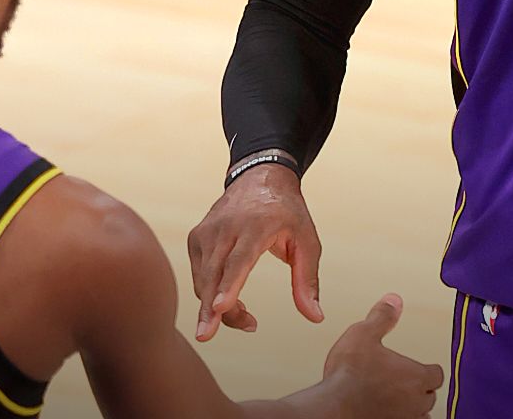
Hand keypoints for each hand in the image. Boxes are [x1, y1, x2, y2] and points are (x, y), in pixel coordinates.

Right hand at [187, 163, 321, 339]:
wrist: (260, 176)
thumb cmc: (288, 212)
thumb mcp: (308, 242)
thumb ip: (308, 280)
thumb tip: (315, 317)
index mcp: (257, 225)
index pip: (239, 260)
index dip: (228, 286)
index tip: (218, 308)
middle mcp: (226, 226)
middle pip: (213, 274)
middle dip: (209, 308)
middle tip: (207, 336)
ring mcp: (207, 230)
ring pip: (203, 278)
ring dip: (216, 306)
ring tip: (247, 320)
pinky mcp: (197, 237)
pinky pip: (199, 273)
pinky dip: (210, 293)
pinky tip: (229, 302)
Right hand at [320, 295, 443, 418]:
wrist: (334, 407)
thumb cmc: (349, 375)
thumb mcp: (363, 334)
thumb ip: (382, 318)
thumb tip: (394, 301)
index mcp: (415, 376)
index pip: (436, 373)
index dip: (429, 369)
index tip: (424, 367)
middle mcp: (415, 401)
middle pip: (431, 395)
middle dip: (422, 388)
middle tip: (410, 382)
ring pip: (421, 415)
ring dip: (415, 408)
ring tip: (405, 402)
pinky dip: (401, 418)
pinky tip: (391, 415)